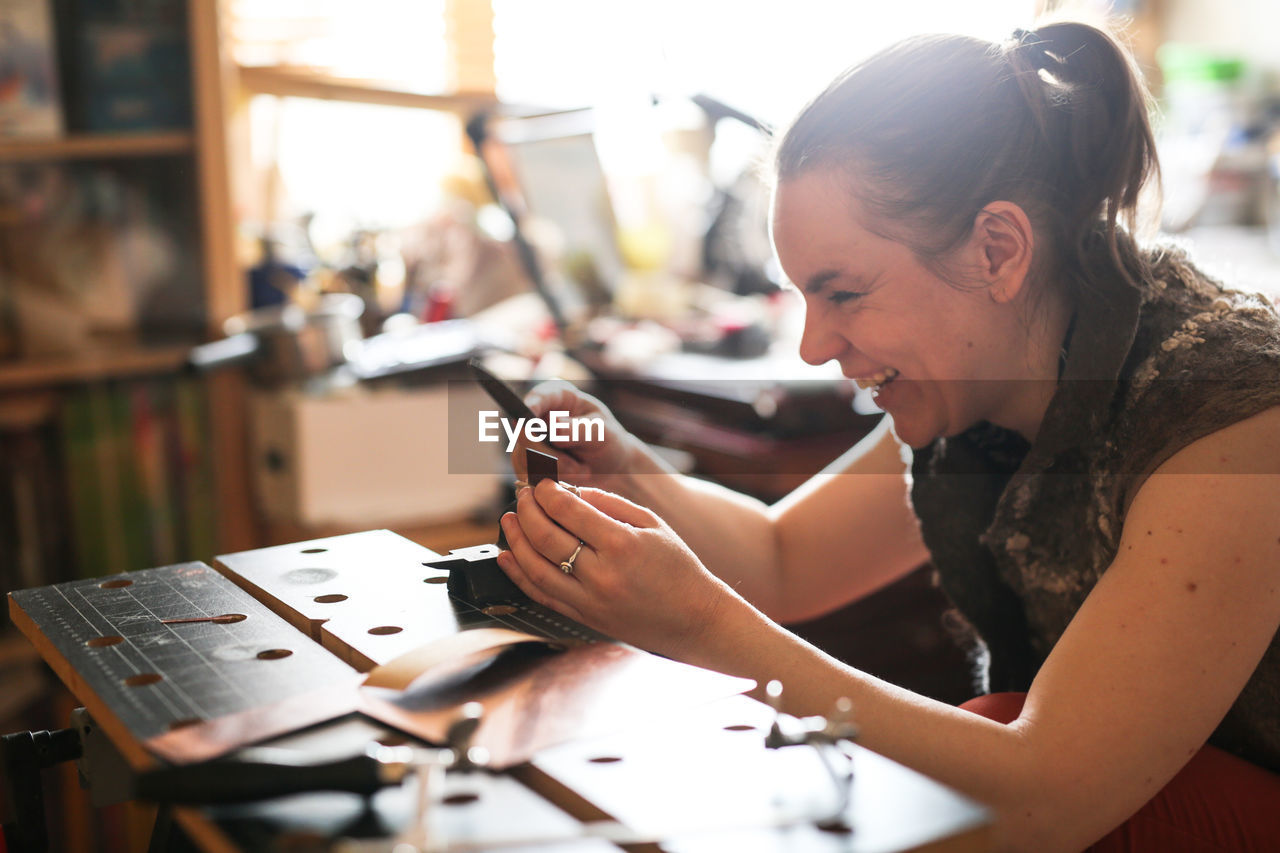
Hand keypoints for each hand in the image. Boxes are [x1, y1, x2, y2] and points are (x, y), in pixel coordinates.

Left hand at [496, 480, 727, 659]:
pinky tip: (506, 556)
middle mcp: (602, 574)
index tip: (541, 483)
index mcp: (622, 544)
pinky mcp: (585, 618)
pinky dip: (518, 575)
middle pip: (546, 537)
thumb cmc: (678, 568)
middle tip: (522, 496)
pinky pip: (542, 595)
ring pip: (536, 568)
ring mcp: (590, 601)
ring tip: (509, 520)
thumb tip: (571, 491)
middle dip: (528, 511)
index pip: (569, 511)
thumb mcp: (652, 524)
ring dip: (516, 540)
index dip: (547, 493)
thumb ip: (610, 503)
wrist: (695, 620)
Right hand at [512, 381, 635, 489]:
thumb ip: (579, 429)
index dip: (532, 405)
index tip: (528, 417)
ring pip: (524, 459)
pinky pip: (528, 476)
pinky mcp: (528, 463)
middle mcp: (539, 416)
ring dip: (555, 471)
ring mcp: (530, 440)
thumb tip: (555, 427)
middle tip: (578, 467)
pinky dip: (552, 481)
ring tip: (582, 471)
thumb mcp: (601, 432)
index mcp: (558, 397)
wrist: (611, 467)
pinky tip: (573, 478)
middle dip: (550, 456)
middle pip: (525, 434)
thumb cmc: (608, 440)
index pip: (540, 396)